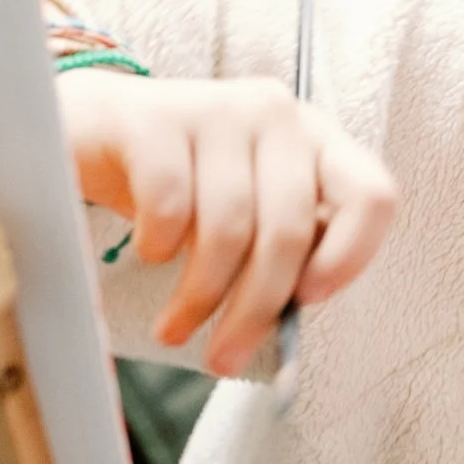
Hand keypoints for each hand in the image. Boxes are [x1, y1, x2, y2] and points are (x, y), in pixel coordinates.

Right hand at [59, 71, 397, 374]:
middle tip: (223, 355)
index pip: (372, 196)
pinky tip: (150, 256)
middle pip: (290, 229)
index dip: (350, 258)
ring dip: (200, 296)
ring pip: (228, 227)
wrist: (92, 130)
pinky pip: (169, 204)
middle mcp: (276, 114)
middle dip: (254, 308)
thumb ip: (279, 253)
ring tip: (176, 327)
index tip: (306, 303)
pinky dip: (159, 247)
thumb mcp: (244, 213)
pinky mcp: (156, 117)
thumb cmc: (181, 183)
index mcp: (315, 140)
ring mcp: (217, 108)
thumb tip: (284, 324)